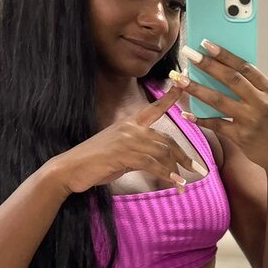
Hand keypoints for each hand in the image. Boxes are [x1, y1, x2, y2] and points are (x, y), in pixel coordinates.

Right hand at [49, 84, 197, 194]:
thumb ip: (138, 152)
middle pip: (166, 139)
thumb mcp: (119, 153)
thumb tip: (155, 162)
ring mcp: (127, 140)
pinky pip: (153, 164)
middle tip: (198, 169)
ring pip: (162, 152)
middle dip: (184, 156)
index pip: (154, 109)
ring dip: (177, 169)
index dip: (170, 97)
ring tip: (185, 183)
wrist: (69, 168)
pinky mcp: (123, 154)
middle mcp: (130, 128)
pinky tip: (175, 184)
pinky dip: (167, 175)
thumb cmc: (94, 162)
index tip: (183, 83)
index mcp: (129, 124)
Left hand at [174, 42, 267, 171]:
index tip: (206, 44)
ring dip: (197, 89)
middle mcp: (260, 103)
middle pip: (231, 79)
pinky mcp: (240, 136)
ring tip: (179, 79)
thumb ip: (251, 85)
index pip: (245, 67)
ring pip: (219, 101)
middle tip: (189, 54)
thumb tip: (222, 66)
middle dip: (208, 65)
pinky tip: (185, 113)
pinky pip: (216, 124)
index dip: (225, 55)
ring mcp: (250, 120)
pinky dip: (199, 119)